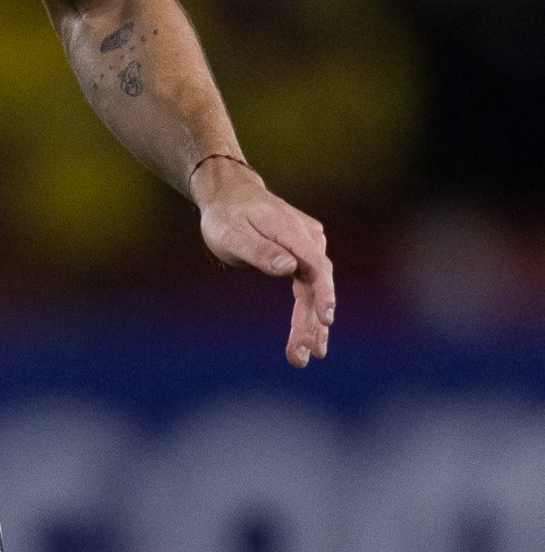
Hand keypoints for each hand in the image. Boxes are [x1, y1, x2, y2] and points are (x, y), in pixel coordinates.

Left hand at [193, 157, 332, 367]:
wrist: (230, 196)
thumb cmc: (226, 216)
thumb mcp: (232, 234)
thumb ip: (259, 251)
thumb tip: (290, 267)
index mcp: (293, 231)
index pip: (316, 266)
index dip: (323, 294)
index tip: (325, 320)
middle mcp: (309, 238)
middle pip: (317, 284)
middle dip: (312, 322)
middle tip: (305, 355)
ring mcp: (309, 246)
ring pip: (315, 289)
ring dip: (312, 323)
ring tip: (307, 355)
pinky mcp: (304, 255)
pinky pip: (310, 286)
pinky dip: (309, 310)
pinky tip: (311, 334)